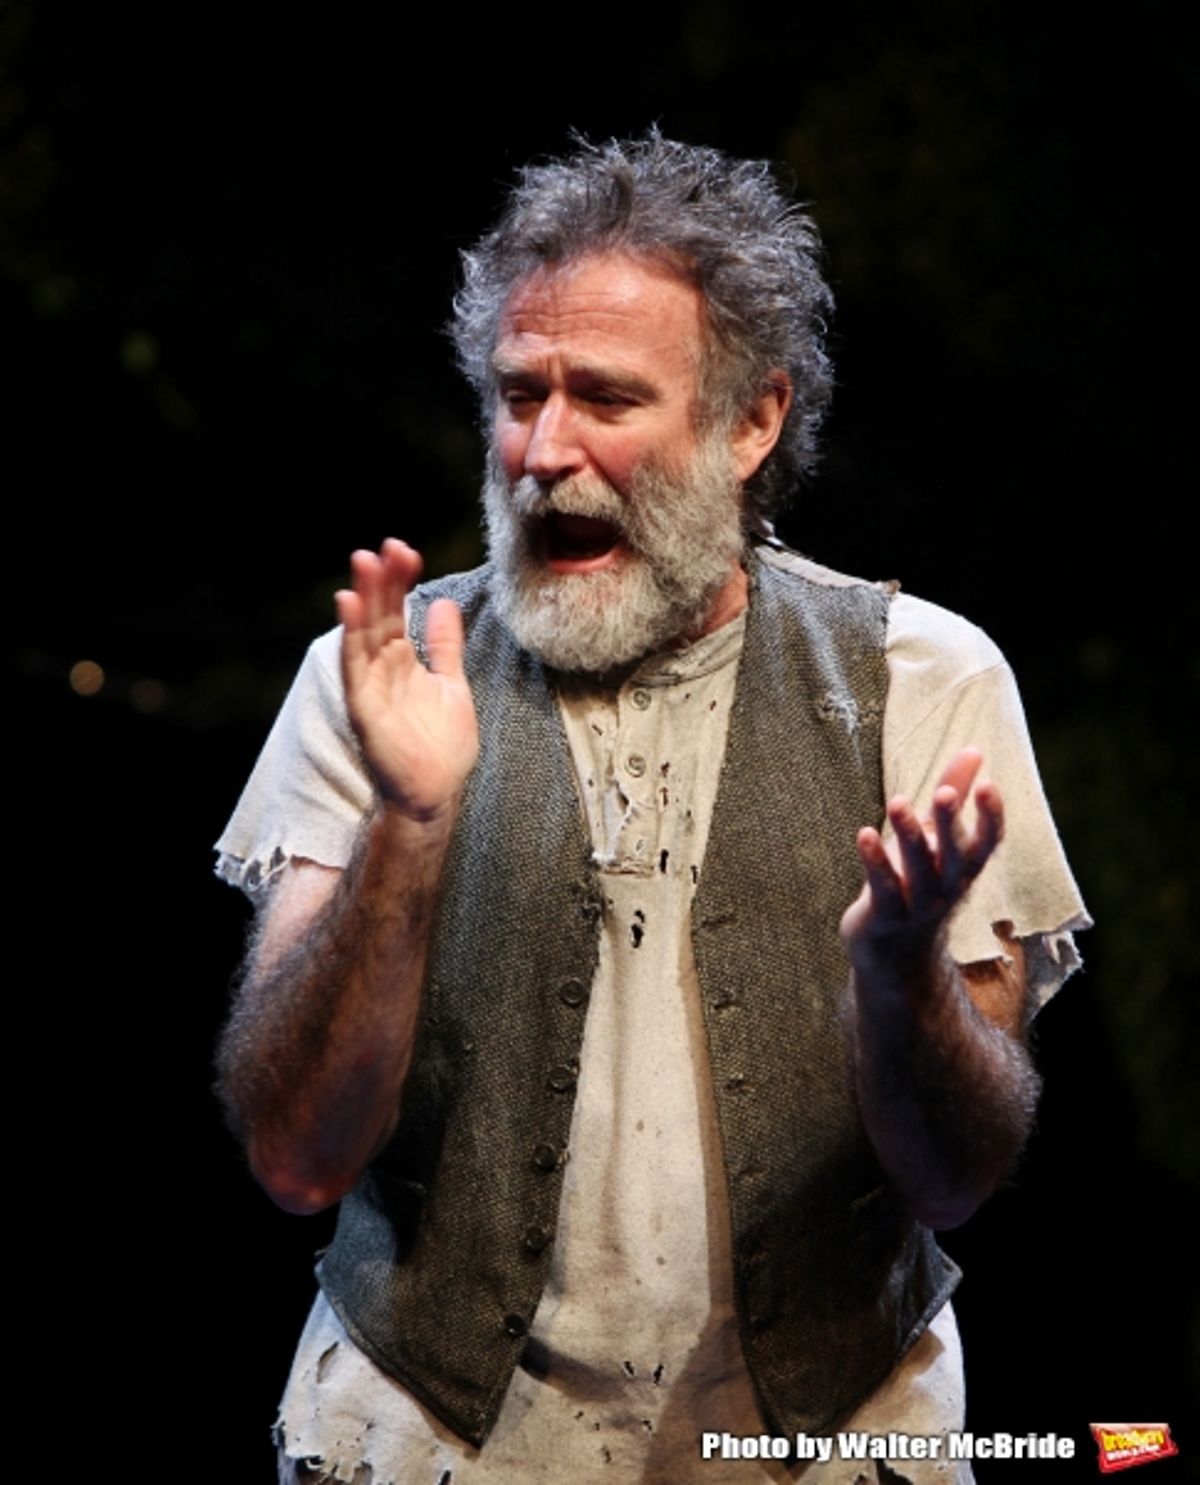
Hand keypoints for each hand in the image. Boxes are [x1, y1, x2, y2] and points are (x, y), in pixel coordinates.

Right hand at [335, 538, 478, 822]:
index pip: (399, 612)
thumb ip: (445, 646)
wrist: (436, 794)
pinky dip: (352, 635)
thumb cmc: (442, 747)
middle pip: (381, 616)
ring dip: (364, 597)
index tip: (408, 552)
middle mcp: (384, 669)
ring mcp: (371, 686)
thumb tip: (442, 604)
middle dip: (383, 581)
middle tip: (387, 546)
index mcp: (404, 663)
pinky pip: (354, 665)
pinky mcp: (364, 706)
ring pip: (364, 633)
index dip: (402, 582)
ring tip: (364, 561)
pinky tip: (350, 605)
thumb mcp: (452, 685)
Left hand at [840, 748, 1003, 977]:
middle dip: (949, 823)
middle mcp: (947, 885)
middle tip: (943, 793)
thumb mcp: (939, 836)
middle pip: (954, 854)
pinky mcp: (885, 913)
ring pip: (917, 870)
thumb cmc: (919, 880)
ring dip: (908, 836)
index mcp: (964, 866)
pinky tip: (863, 834)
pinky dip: (874, 862)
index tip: (990, 785)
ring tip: (897, 802)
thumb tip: (976, 749)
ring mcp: (917, 903)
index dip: (991, 817)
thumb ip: (956, 791)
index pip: (987, 842)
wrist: (895, 951)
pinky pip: (882, 886)